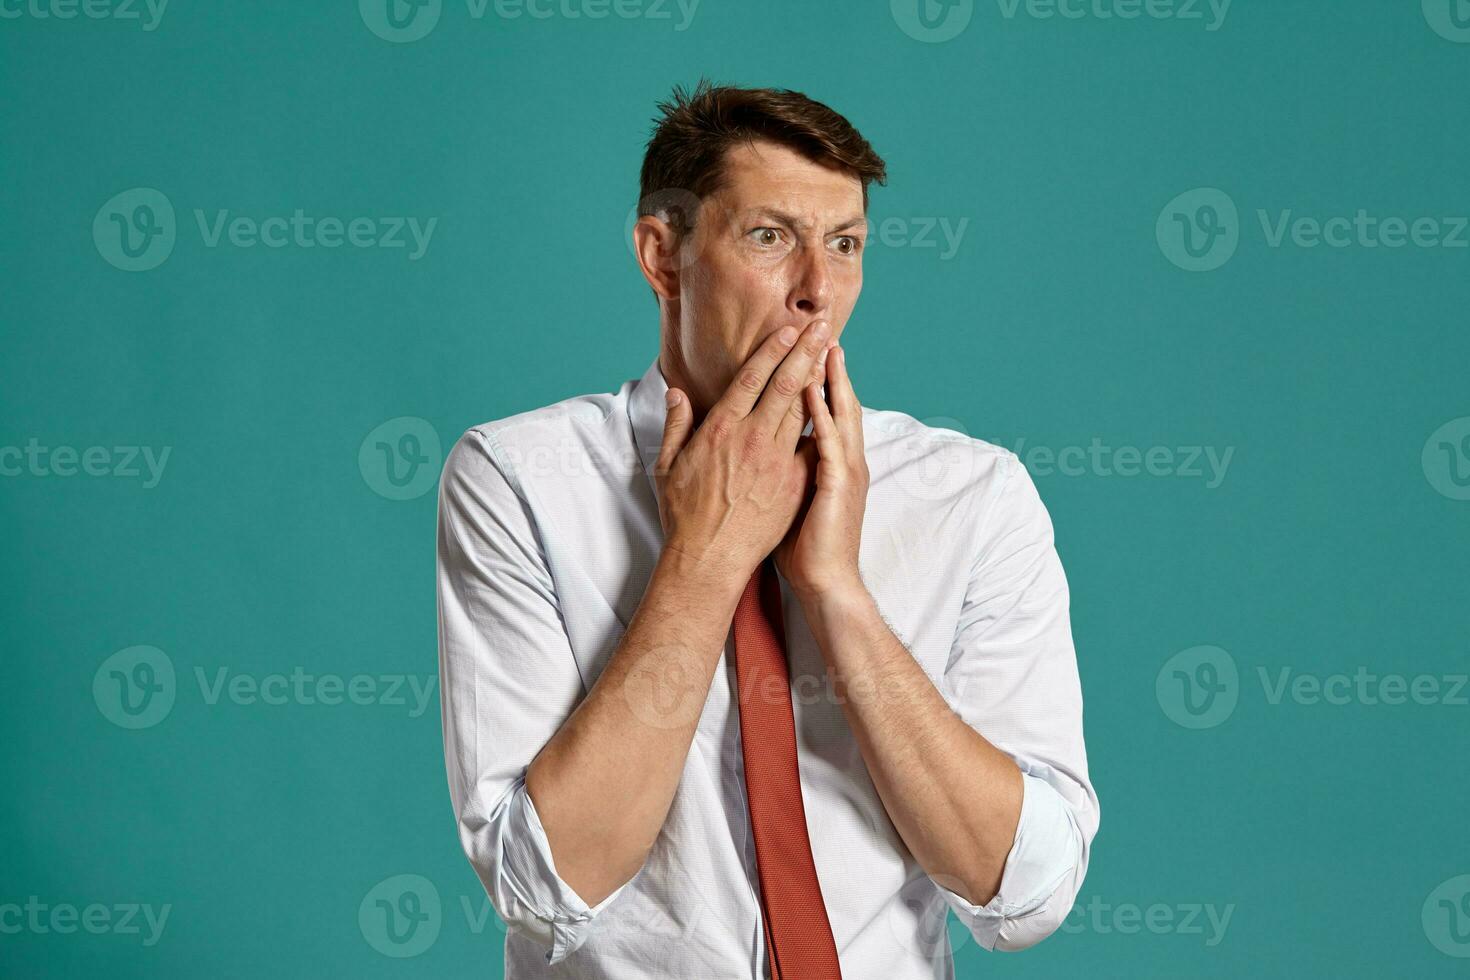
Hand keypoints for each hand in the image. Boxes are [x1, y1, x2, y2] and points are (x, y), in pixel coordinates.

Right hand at [653, 320, 832, 588]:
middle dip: (806, 351)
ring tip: (832, 354)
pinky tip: (835, 404)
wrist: (708, 559)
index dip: (772, 350)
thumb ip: (676, 424)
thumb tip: (676, 392)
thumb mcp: (668, 465)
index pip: (752, 378)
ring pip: (804, 410)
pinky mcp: (793, 484)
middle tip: (823, 325)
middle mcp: (752, 439)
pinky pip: (813, 445)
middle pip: (786, 384)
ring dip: (819, 378)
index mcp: (720, 429)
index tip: (789, 329)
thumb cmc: (684, 514)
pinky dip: (824, 421)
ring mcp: (777, 462)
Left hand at [772, 342, 868, 601]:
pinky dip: (822, 417)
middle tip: (820, 330)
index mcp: (829, 461)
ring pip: (839, 415)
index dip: (816, 378)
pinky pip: (830, 444)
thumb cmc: (805, 546)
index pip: (824, 409)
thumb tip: (769, 445)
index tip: (804, 347)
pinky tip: (813, 394)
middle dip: (829, 366)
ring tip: (824, 347)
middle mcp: (842, 460)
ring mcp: (843, 471)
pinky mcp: (837, 486)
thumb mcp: (792, 497)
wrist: (827, 583)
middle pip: (836, 401)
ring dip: (832, 380)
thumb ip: (784, 467)